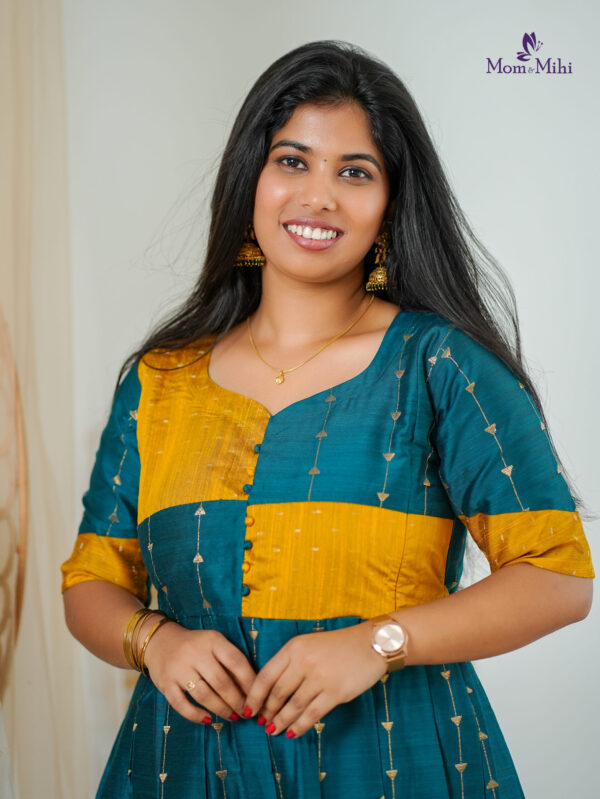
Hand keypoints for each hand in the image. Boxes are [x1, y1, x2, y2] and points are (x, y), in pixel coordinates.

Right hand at [143, 622, 256, 724]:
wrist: (161, 641)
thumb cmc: (196, 646)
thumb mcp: (215, 644)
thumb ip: (230, 661)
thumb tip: (252, 689)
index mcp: (213, 640)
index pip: (236, 662)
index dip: (249, 682)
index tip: (258, 698)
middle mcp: (195, 653)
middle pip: (221, 682)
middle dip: (237, 701)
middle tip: (246, 713)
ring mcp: (179, 669)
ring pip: (204, 695)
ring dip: (221, 709)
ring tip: (233, 717)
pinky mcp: (165, 683)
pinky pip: (182, 705)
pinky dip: (196, 715)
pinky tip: (208, 720)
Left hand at [243, 621, 387, 737]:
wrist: (370, 643)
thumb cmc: (337, 645)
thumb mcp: (308, 644)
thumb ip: (290, 662)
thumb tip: (272, 690)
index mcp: (294, 647)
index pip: (266, 675)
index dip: (254, 695)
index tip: (248, 708)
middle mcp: (303, 661)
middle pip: (277, 693)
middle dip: (267, 711)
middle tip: (261, 723)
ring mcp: (320, 678)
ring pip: (293, 706)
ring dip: (280, 721)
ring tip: (273, 730)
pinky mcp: (335, 692)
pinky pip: (312, 714)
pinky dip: (299, 726)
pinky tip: (292, 733)